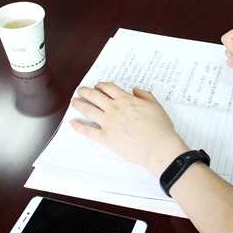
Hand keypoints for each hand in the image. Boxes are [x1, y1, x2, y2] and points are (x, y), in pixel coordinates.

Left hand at [70, 82, 188, 175]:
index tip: (97, 87)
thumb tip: (136, 90)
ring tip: (74, 102)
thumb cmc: (160, 128)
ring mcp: (108, 123)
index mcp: (126, 100)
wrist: (158, 147)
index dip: (100, 85)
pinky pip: (87, 130)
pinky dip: (78, 126)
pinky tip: (72, 122)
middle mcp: (114, 109)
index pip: (108, 88)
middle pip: (94, 96)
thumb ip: (145, 95)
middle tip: (80, 90)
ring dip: (78, 104)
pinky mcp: (105, 137)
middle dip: (85, 92)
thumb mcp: (156, 106)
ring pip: (87, 110)